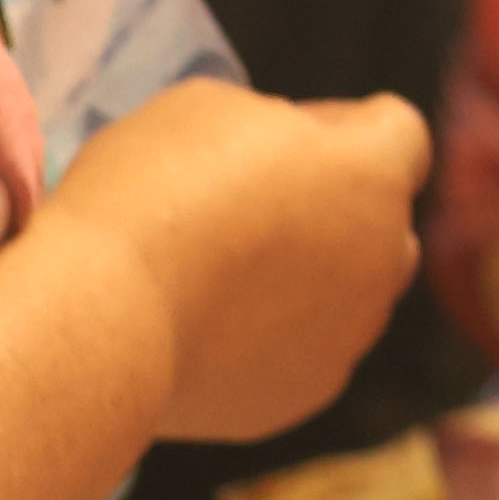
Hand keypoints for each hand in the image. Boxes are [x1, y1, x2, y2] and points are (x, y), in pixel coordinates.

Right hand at [46, 82, 426, 442]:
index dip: (341, 124)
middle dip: (334, 205)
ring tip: (216, 273)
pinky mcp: (307, 391)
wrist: (100, 316)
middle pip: (380, 218)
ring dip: (307, 276)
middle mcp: (385, 256)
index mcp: (373, 174)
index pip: (398, 131)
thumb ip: (275, 126)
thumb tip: (289, 159)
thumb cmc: (148, 191)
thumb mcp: (208, 107)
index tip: (282, 132)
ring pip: (349, 291)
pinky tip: (205, 327)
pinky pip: (305, 351)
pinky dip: (271, 338)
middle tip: (247, 204)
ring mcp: (351, 333)